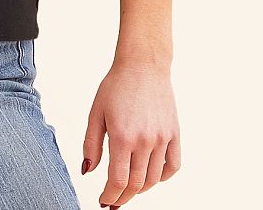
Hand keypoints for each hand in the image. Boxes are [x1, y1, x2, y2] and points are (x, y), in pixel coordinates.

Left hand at [81, 57, 180, 206]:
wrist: (143, 65)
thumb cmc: (116, 85)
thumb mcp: (96, 112)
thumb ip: (91, 144)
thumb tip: (87, 171)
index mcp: (122, 136)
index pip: (118, 180)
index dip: (110, 195)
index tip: (104, 201)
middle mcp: (145, 141)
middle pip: (136, 184)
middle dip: (123, 197)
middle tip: (114, 201)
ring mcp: (162, 138)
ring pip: (153, 178)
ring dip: (140, 189)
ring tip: (129, 189)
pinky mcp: (174, 134)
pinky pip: (173, 166)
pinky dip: (162, 177)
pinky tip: (151, 176)